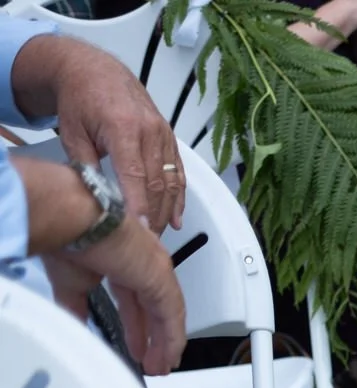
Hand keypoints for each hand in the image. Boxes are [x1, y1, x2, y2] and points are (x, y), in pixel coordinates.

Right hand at [42, 212, 185, 374]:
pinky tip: (171, 354)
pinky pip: (172, 314)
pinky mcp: (161, 278)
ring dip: (165, 343)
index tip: (136, 345)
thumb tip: (77, 322)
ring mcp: (155, 270)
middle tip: (154, 361)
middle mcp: (144, 264)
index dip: (137, 325)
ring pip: (167, 314)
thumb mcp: (72, 283)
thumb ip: (78, 305)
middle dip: (154, 338)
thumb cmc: (67, 238)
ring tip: (162, 366)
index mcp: (123, 261)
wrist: (72, 220)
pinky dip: (172, 337)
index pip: (136, 300)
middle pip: (155, 309)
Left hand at [45, 39, 184, 232]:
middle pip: (156, 184)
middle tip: (145, 240)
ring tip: (159, 233)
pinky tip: (176, 216)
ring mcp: (162, 134)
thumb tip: (95, 198)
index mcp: (123, 127)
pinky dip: (179, 197)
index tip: (140, 228)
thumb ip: (85, 166)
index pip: (135, 175)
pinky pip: (178, 173)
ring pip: (170, 181)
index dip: (139, 205)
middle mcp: (148, 130)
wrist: (95, 71)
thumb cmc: (81, 97)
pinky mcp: (169, 138)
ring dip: (166, 211)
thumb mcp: (72, 132)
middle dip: (152, 215)